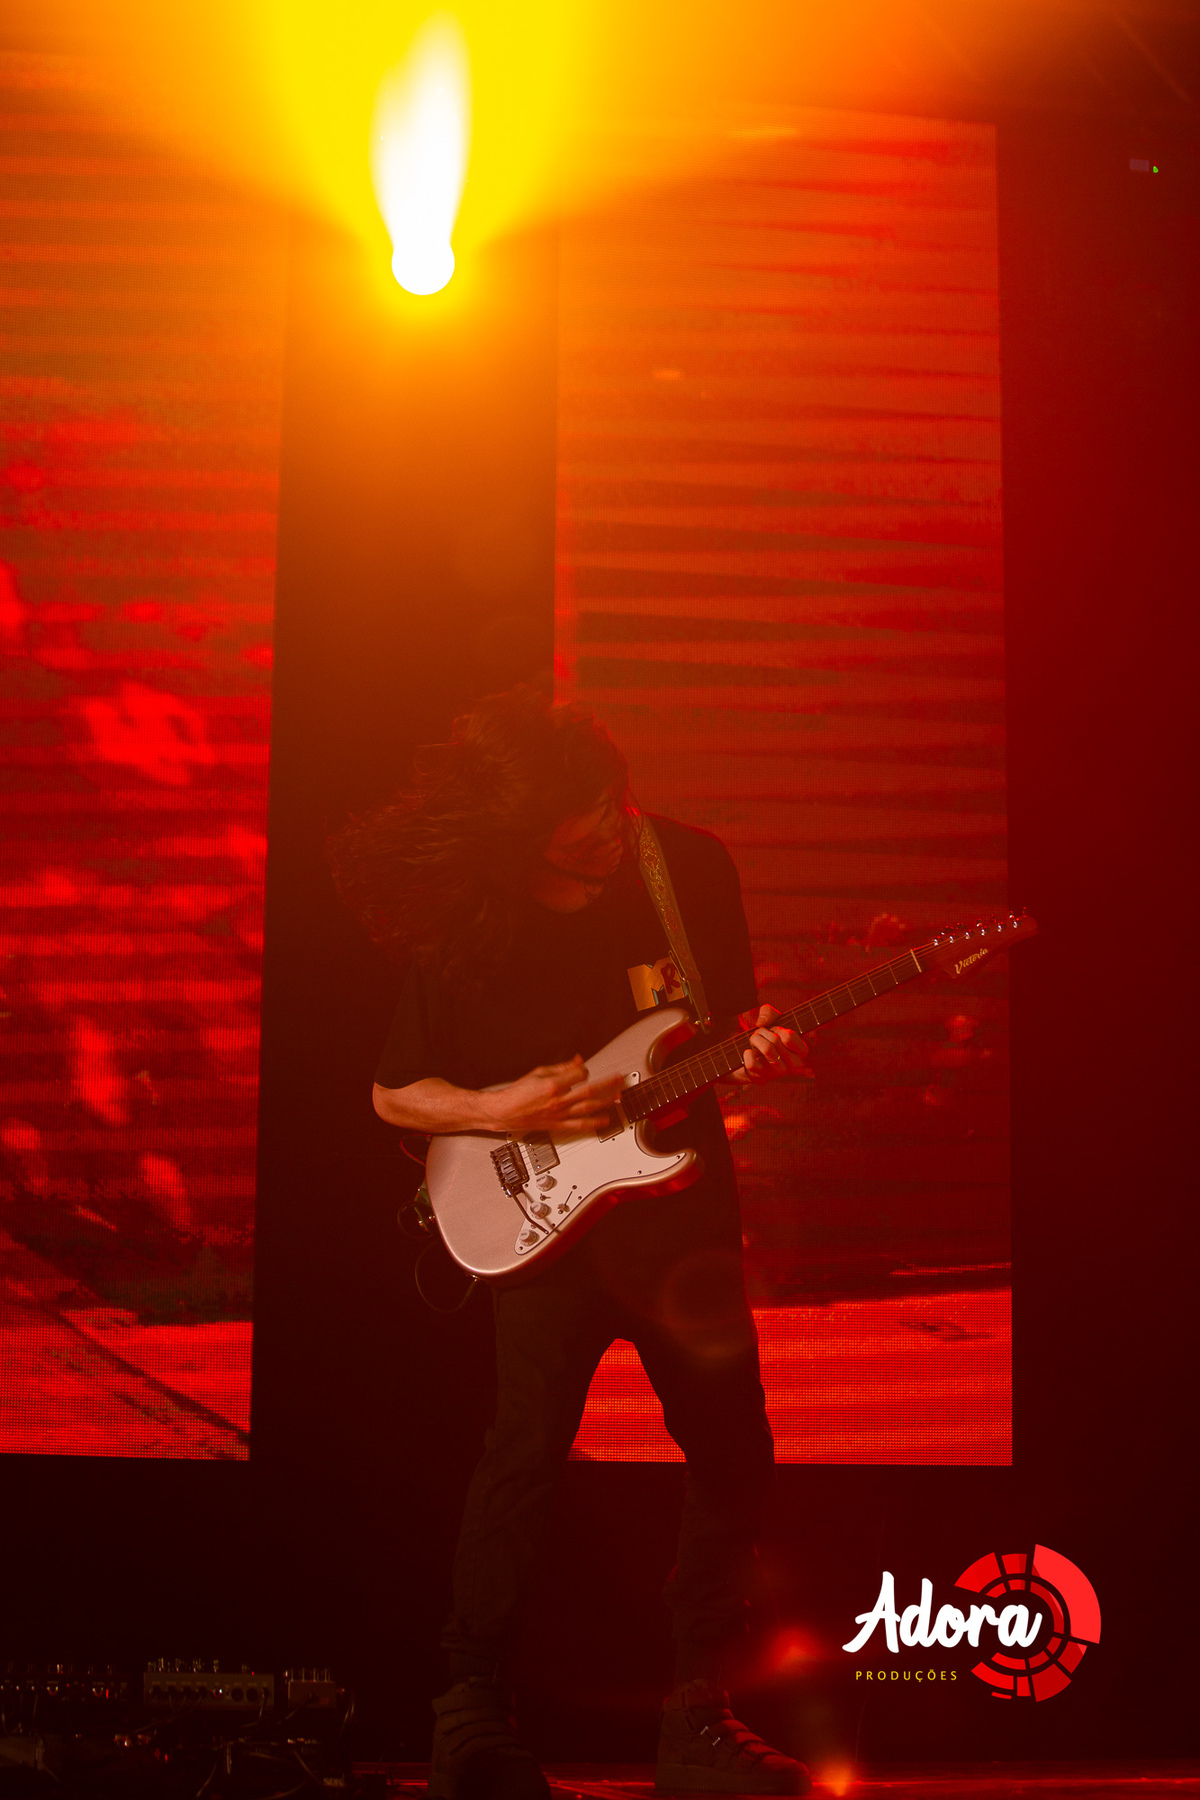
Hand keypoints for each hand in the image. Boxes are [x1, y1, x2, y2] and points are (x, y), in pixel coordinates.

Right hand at [481, 1055, 625, 1134]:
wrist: (505, 1111)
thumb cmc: (518, 1093)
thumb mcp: (538, 1072)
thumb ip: (561, 1067)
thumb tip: (578, 1061)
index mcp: (553, 1085)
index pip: (579, 1074)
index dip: (585, 1070)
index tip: (584, 1069)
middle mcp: (559, 1100)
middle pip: (590, 1091)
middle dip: (607, 1084)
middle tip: (620, 1080)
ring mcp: (560, 1114)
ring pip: (589, 1108)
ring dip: (606, 1102)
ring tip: (618, 1097)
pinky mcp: (558, 1124)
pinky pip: (580, 1124)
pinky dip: (594, 1123)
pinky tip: (605, 1120)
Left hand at [731, 1004, 808, 1085]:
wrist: (752, 1055)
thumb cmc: (767, 1037)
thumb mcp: (771, 1020)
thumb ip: (769, 1012)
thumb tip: (761, 1023)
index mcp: (802, 1051)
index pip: (789, 1036)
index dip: (776, 1029)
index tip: (774, 1030)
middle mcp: (793, 1064)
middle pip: (776, 1041)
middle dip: (763, 1032)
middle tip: (760, 1034)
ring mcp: (778, 1074)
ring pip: (767, 1050)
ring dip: (755, 1040)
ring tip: (754, 1040)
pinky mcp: (762, 1079)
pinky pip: (752, 1063)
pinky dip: (747, 1053)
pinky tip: (750, 1054)